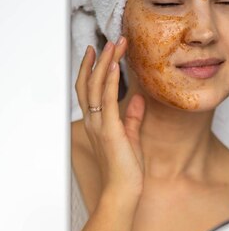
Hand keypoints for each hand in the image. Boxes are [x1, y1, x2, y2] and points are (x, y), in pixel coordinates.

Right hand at [75, 37, 144, 197]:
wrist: (122, 190)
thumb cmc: (126, 169)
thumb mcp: (131, 138)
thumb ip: (132, 118)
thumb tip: (138, 99)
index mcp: (97, 124)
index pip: (89, 90)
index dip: (92, 69)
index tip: (99, 51)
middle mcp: (93, 121)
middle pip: (89, 82)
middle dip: (99, 59)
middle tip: (110, 40)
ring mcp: (99, 125)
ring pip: (96, 85)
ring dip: (106, 62)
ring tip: (115, 44)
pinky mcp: (109, 129)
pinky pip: (107, 99)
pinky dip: (109, 80)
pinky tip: (115, 64)